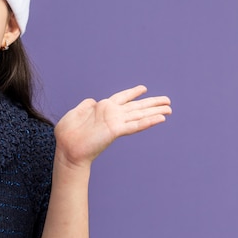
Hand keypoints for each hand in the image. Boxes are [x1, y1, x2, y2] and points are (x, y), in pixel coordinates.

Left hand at [54, 85, 171, 167]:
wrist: (67, 149)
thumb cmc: (68, 134)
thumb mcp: (74, 114)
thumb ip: (85, 106)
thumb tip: (93, 100)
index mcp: (102, 108)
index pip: (121, 98)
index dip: (132, 92)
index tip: (143, 88)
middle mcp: (112, 115)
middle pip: (136, 107)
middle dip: (152, 103)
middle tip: (168, 101)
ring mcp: (115, 123)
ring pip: (139, 115)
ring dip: (155, 112)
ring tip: (169, 109)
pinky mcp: (115, 131)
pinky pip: (135, 126)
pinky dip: (148, 122)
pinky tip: (160, 118)